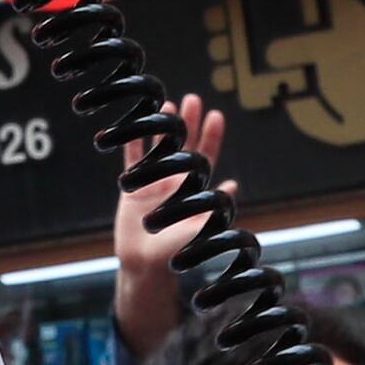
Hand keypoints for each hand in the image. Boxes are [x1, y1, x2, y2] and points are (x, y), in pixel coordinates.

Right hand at [110, 96, 231, 362]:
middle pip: (183, 145)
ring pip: (158, 147)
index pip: (205, 157)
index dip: (212, 137)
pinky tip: (132, 125)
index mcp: (194, 189)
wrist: (147, 264)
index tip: (217, 115)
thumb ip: (215, 206)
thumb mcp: (201, 227)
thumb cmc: (179, 250)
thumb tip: (233, 183)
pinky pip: (132, 159)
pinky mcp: (133, 186)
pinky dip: (131, 143)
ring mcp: (153, 181)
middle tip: (193, 99)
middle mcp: (175, 180)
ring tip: (167, 105)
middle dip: (189, 123)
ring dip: (162, 128)